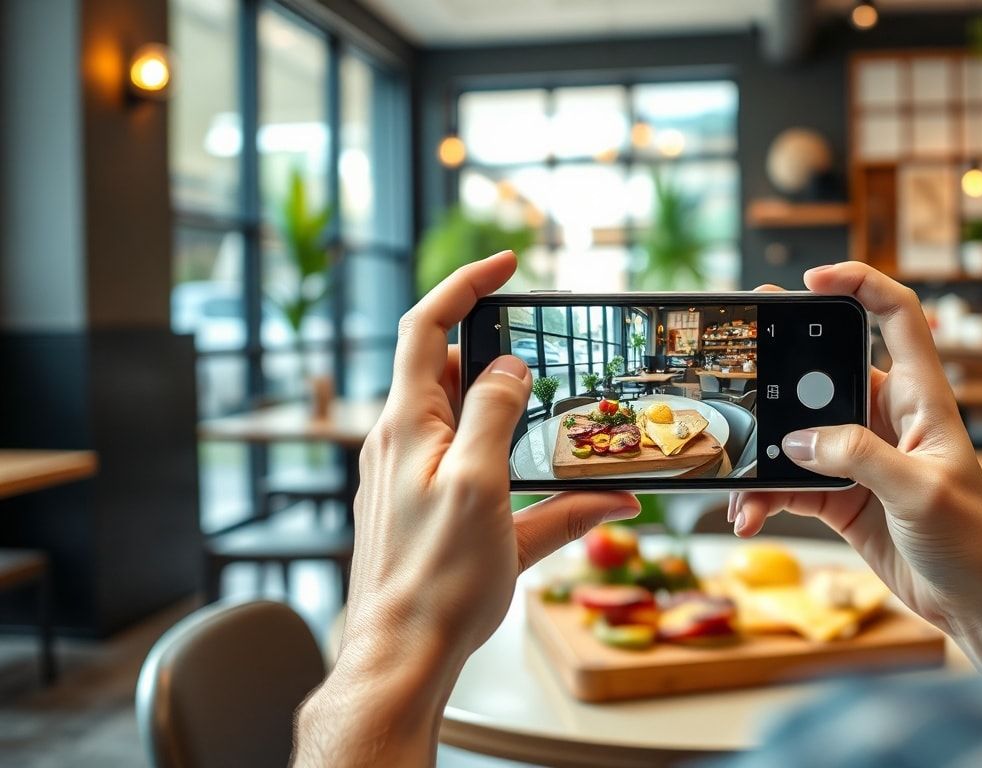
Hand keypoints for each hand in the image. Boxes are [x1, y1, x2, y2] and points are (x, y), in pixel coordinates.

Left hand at [296, 251, 639, 765]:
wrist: (402, 658)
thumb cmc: (437, 580)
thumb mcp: (479, 485)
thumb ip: (494, 415)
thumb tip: (509, 368)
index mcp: (407, 424)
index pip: (425, 328)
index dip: (463, 285)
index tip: (505, 265)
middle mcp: (404, 445)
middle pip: (450, 374)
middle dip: (501, 358)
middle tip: (548, 357)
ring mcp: (416, 482)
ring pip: (472, 427)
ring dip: (520, 420)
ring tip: (564, 428)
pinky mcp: (433, 516)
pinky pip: (482, 476)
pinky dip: (523, 474)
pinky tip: (578, 500)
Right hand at [731, 263, 981, 662]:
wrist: (971, 603)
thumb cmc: (971, 540)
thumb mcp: (921, 493)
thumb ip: (859, 457)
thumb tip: (798, 440)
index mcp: (922, 399)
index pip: (897, 317)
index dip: (858, 284)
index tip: (811, 281)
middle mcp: (887, 418)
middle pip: (825, 372)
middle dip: (778, 372)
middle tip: (737, 367)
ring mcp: (860, 455)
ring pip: (797, 436)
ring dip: (763, 456)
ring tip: (739, 485)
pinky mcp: (841, 493)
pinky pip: (790, 482)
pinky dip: (764, 497)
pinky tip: (748, 516)